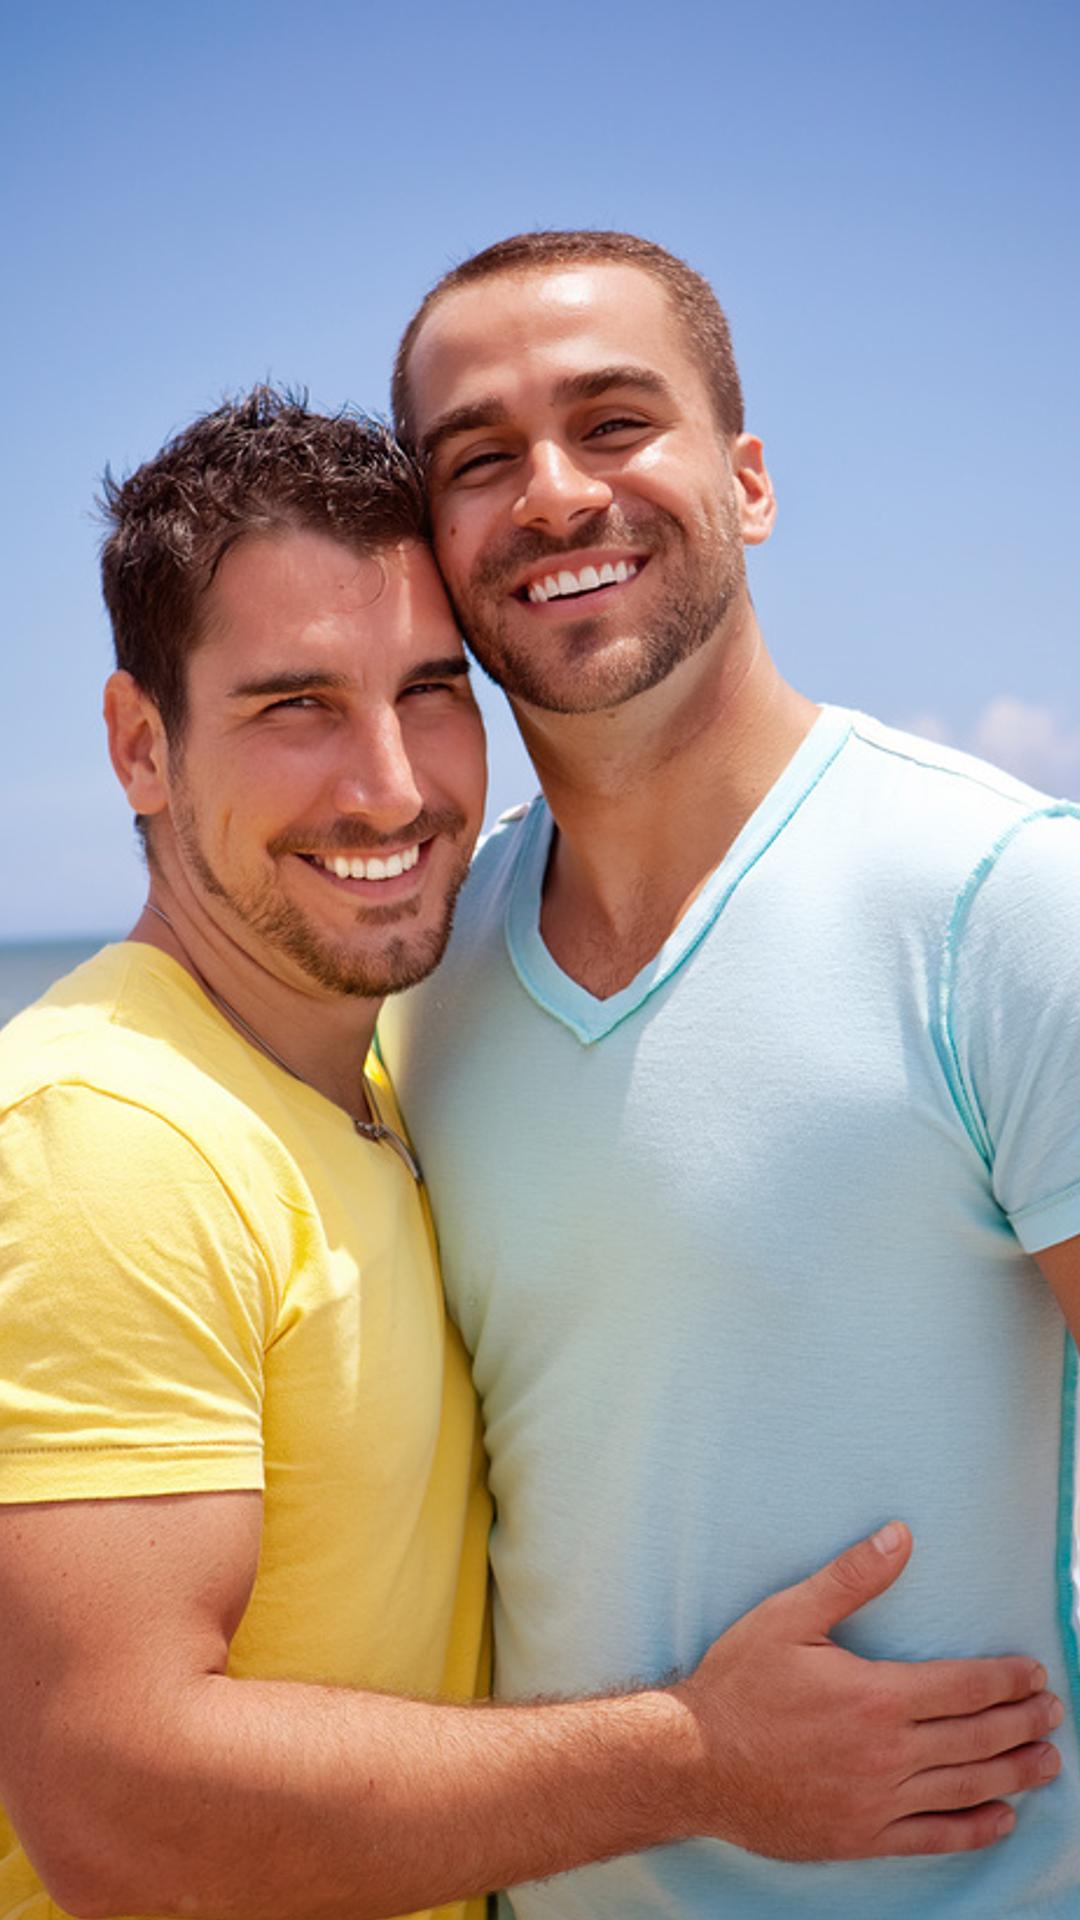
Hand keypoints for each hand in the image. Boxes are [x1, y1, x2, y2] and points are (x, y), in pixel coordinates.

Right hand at [673, 1521, 1060, 1859]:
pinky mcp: (862, 1836)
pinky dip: (974, 1829)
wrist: (693, 1762)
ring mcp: (877, 1801)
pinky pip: (933, 1836)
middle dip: (1022, 1722)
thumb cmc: (738, 1684)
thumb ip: (851, 1578)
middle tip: (1053, 1711)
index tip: (1036, 1674)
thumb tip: (899, 1535)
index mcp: (875, 1696)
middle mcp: (886, 1753)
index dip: (1007, 1680)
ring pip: (965, 1788)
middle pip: (976, 1738)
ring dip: (1014, 1773)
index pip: (964, 1687)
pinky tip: (1002, 1818)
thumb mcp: (788, 1616)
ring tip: (1047, 1761)